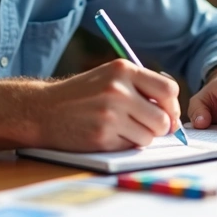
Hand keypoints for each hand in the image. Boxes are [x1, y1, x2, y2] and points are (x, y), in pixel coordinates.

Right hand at [28, 59, 180, 151]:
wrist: (43, 110)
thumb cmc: (82, 95)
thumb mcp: (110, 77)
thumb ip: (141, 87)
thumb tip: (173, 112)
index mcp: (123, 70)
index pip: (169, 90)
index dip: (172, 106)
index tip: (167, 113)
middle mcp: (118, 90)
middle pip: (164, 118)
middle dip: (160, 127)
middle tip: (148, 126)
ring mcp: (110, 114)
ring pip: (150, 136)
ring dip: (141, 137)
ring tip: (122, 128)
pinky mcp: (102, 136)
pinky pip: (131, 146)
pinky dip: (125, 144)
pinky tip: (108, 134)